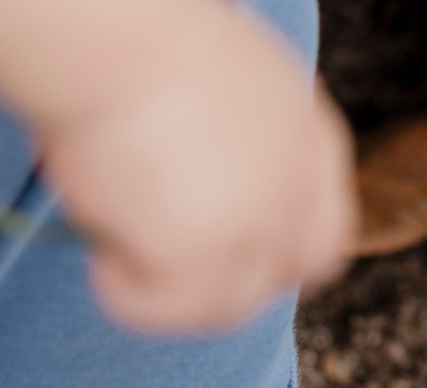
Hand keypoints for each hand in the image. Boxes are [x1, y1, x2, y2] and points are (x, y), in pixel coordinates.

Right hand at [34, 5, 354, 333]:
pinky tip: (101, 255)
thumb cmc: (138, 42)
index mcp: (309, 136)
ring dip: (170, 294)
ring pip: (223, 308)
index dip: (275, 253)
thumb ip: (232, 152)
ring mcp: (257, 227)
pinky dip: (127, 296)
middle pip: (288, 275)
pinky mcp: (204, 256)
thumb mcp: (218, 95)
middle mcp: (296, 187)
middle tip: (164, 271)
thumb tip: (184, 196)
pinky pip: (161, 311)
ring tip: (115, 252)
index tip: (216, 250)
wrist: (112, 37)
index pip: (325, 231)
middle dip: (230, 286)